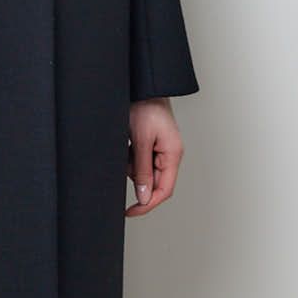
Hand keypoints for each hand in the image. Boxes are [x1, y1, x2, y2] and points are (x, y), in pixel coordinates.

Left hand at [125, 98, 182, 215]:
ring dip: (131, 165)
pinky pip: (140, 160)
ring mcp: (161, 150)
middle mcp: (170, 154)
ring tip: (127, 143)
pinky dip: (131, 156)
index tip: (130, 212)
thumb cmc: (145, 107)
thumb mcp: (140, 141)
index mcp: (173, 154)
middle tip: (125, 162)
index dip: (147, 205)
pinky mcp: (152, 144)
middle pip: (154, 182)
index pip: (164, 190)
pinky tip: (128, 140)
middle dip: (136, 177)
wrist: (143, 85)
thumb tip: (143, 196)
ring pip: (144, 172)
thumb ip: (142, 170)